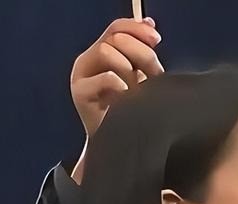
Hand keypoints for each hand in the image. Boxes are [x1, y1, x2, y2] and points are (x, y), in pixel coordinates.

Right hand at [70, 18, 163, 182]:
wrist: (119, 145)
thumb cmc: (131, 112)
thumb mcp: (142, 78)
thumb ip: (142, 52)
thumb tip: (150, 24)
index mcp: (101, 53)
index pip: (116, 28)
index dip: (137, 29)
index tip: (157, 40)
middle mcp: (88, 61)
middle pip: (114, 38)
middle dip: (140, 53)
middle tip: (152, 74)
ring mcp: (81, 76)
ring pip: (106, 52)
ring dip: (129, 69)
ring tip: (136, 90)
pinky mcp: (80, 94)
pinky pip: (106, 78)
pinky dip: (122, 86)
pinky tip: (128, 99)